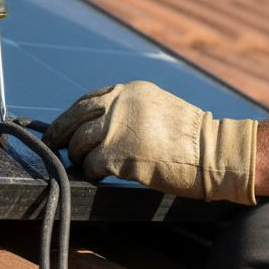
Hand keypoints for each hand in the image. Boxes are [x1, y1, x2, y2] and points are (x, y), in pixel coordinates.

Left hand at [43, 81, 257, 203]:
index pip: (87, 101)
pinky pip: (91, 165)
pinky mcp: (120, 154)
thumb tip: (99, 126)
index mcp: (128, 91)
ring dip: (79, 157)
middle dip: (60, 134)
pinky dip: (91, 172)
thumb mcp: (156, 109)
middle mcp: (119, 104)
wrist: (214, 153)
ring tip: (87, 165)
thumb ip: (128, 112)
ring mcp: (118, 128)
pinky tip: (99, 177)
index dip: (71, 117)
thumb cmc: (190, 139)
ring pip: (79, 143)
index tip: (63, 128)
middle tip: (54, 147)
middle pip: (74, 119)